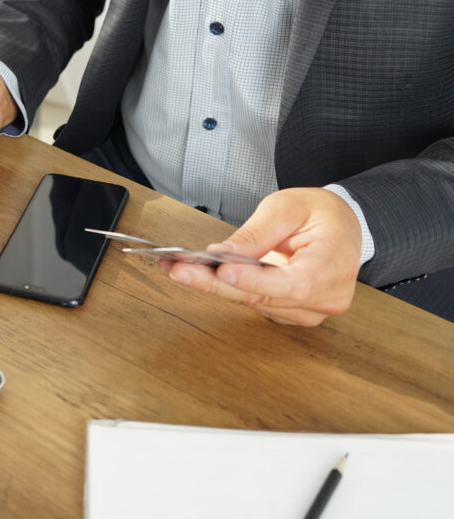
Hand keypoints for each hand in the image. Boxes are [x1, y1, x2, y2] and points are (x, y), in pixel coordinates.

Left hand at [160, 188, 361, 325]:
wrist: (340, 226)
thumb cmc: (319, 213)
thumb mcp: (287, 208)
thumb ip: (257, 233)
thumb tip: (222, 253)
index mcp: (335, 265)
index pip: (295, 284)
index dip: (256, 281)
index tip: (222, 270)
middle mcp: (326, 297)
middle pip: (266, 297)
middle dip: (217, 283)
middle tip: (178, 269)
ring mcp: (310, 310)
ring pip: (255, 303)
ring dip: (214, 286)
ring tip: (178, 267)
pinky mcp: (291, 311)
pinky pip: (255, 303)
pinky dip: (227, 289)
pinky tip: (199, 275)